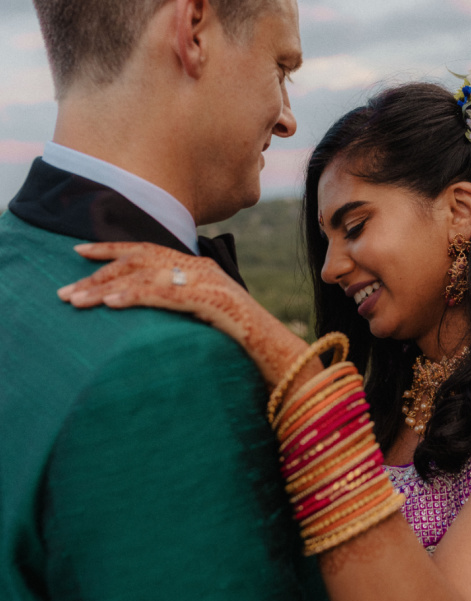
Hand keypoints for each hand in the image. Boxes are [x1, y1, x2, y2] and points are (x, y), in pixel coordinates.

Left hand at [57, 242, 311, 388]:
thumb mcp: (209, 317)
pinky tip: (110, 304)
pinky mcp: (209, 299)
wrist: (279, 351)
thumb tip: (154, 307)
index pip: (148, 250)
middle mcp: (199, 268)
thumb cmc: (245, 341)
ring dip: (104, 290)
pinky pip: (163, 294)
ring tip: (74, 301)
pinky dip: (134, 296)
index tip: (78, 252)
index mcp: (198, 268)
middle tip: (62, 290)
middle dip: (96, 273)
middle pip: (139, 260)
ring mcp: (205, 282)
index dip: (111, 249)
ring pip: (144, 276)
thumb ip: (184, 306)